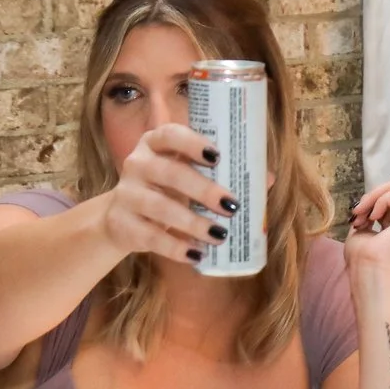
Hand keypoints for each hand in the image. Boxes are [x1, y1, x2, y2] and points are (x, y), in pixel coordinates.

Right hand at [96, 123, 237, 264]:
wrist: (121, 218)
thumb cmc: (166, 190)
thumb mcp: (188, 175)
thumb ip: (223, 174)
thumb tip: (269, 178)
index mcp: (155, 143)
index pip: (170, 134)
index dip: (193, 143)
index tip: (217, 156)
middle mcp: (137, 163)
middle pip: (170, 173)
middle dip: (204, 190)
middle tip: (232, 206)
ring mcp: (126, 194)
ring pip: (160, 207)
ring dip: (193, 223)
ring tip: (220, 235)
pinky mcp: (121, 224)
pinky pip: (150, 236)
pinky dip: (175, 247)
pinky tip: (197, 253)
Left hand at [344, 181, 389, 273]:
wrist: (369, 268)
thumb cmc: (363, 256)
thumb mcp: (362, 227)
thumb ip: (367, 212)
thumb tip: (365, 201)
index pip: (386, 196)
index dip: (368, 201)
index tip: (355, 216)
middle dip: (370, 197)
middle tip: (357, 212)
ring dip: (372, 199)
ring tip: (363, 216)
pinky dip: (380, 201)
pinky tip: (374, 217)